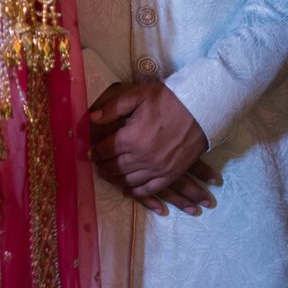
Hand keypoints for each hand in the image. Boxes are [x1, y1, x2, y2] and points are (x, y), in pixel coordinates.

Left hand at [89, 82, 212, 206]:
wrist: (200, 110)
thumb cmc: (167, 100)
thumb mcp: (137, 96)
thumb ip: (112, 107)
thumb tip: (91, 118)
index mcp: (131, 138)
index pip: (104, 150)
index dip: (93, 151)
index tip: (87, 151)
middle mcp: (142, 157)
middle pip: (114, 167)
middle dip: (101, 166)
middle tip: (95, 163)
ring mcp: (157, 169)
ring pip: (128, 181)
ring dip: (115, 179)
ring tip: (107, 174)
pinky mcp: (171, 174)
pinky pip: (149, 189)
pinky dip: (136, 192)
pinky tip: (128, 189)